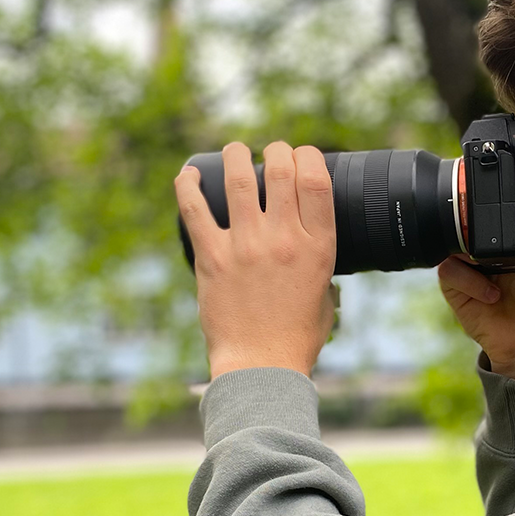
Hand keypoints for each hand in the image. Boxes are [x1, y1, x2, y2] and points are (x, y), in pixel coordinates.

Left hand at [175, 141, 336, 378]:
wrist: (261, 366)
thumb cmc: (296, 336)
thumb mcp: (326, 294)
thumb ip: (321, 265)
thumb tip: (312, 246)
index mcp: (318, 247)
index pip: (316, 181)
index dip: (308, 156)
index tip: (302, 155)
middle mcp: (284, 240)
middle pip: (280, 170)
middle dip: (276, 150)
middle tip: (270, 151)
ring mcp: (246, 247)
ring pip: (238, 179)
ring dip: (235, 156)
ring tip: (235, 151)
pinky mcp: (212, 258)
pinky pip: (195, 210)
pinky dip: (188, 185)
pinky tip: (189, 173)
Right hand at [436, 213, 514, 380]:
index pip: (500, 208)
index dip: (502, 200)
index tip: (510, 191)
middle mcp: (489, 249)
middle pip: (470, 219)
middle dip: (479, 220)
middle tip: (495, 227)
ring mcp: (470, 267)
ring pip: (453, 240)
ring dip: (473, 251)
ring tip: (494, 266)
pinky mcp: (456, 288)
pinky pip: (449, 270)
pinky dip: (469, 280)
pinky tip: (492, 294)